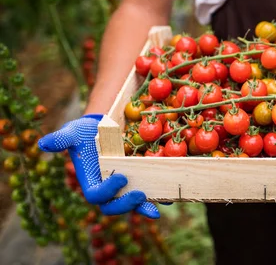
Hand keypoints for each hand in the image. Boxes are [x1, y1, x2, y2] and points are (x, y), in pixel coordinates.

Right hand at [38, 114, 159, 217]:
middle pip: (113, 208)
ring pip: (131, 205)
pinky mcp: (136, 181)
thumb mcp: (73, 132)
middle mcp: (106, 188)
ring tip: (157, 209)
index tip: (122, 176)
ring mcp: (121, 188)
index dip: (107, 191)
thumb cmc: (85, 131)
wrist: (102, 129)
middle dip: (126, 205)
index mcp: (90, 181)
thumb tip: (42, 144)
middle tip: (140, 194)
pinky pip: (146, 194)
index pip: (95, 196)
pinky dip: (158, 199)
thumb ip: (61, 139)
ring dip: (144, 208)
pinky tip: (170, 199)